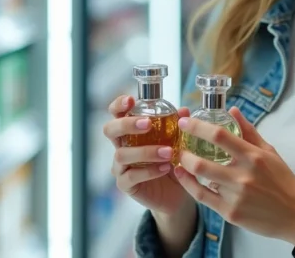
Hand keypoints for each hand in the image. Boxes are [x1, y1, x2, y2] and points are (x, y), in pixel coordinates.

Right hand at [103, 95, 192, 214]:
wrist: (177, 194)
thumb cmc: (172, 162)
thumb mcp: (177, 142)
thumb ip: (178, 126)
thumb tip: (184, 110)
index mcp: (130, 132)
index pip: (116, 113)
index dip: (119, 104)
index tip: (131, 100)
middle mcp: (121, 146)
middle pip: (110, 130)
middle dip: (126, 124)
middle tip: (148, 124)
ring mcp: (120, 166)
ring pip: (122, 154)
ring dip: (146, 151)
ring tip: (168, 152)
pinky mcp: (125, 185)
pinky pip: (131, 176)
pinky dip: (149, 171)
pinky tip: (165, 168)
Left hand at [173, 107, 294, 248]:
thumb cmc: (283, 181)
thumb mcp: (270, 151)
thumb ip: (249, 131)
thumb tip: (233, 110)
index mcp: (253, 156)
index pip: (220, 136)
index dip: (198, 127)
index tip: (185, 122)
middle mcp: (243, 176)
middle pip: (202, 162)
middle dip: (183, 150)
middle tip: (177, 143)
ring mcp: (235, 196)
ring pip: (199, 179)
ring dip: (184, 167)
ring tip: (179, 159)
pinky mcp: (230, 213)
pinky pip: (202, 197)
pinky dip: (189, 185)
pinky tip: (182, 177)